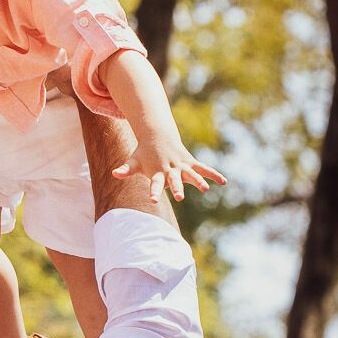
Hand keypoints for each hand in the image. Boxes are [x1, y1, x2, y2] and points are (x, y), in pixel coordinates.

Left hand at [112, 139, 226, 202]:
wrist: (158, 136)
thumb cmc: (144, 154)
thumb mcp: (134, 161)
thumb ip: (126, 169)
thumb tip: (114, 173)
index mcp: (157, 171)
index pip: (154, 183)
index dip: (154, 192)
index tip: (153, 201)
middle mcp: (171, 169)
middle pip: (174, 180)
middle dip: (177, 188)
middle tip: (179, 198)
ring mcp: (182, 165)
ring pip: (191, 174)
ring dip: (198, 180)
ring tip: (205, 189)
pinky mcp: (191, 163)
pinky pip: (204, 169)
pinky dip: (213, 174)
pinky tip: (224, 182)